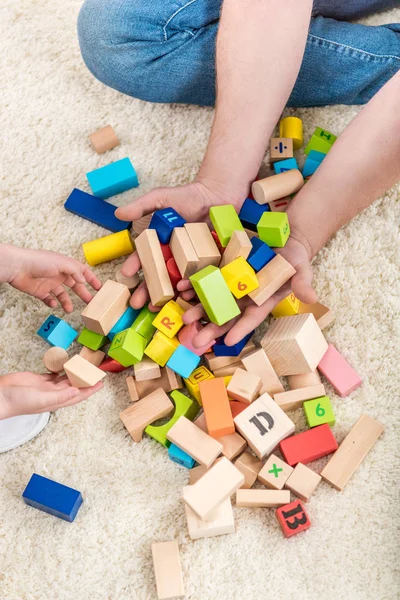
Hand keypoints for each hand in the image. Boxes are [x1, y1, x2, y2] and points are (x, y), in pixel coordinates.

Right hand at [0, 372, 103, 419]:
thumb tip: (76, 391)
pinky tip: (67, 365)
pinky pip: (54, 374)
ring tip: (85, 367)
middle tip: (95, 372)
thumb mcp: (42, 399)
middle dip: (86, 380)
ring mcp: (46, 386)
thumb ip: (60, 396)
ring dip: (75, 374)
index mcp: (57, 401)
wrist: (2, 396)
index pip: (78, 395)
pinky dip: (61, 369)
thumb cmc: (19, 402)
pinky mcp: (39, 379)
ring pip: (65, 379)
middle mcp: (54, 394)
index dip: (90, 390)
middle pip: (75, 386)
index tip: (101, 383)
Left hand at [2, 245, 101, 311]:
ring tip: (69, 309)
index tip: (99, 288)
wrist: (18, 267)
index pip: (82, 272)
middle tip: (90, 302)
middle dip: (83, 294)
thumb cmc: (39, 261)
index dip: (92, 279)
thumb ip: (75, 271)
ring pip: (63, 295)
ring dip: (67, 302)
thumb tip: (83, 280)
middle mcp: (59, 274)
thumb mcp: (62, 263)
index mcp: (66, 265)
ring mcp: (50, 283)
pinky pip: (50, 299)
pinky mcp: (41, 292)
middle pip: (75, 285)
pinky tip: (54, 304)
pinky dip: (53, 303)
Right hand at [115, 177, 247, 309]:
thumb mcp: (163, 198)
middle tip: (136, 304)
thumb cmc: (189, 196)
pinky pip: (200, 280)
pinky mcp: (210, 266)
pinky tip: (186, 297)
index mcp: (161, 245)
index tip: (126, 274)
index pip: (145, 258)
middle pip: (159, 278)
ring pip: (177, 283)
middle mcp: (175, 258)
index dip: (134, 267)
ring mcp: (192, 264)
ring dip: (167, 296)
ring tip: (158, 305)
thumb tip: (118, 214)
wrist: (219, 194)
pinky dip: (193, 290)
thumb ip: (142, 206)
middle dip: (146, 291)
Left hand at [182, 231, 317, 346]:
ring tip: (185, 317)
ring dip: (197, 308)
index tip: (228, 341)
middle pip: (226, 315)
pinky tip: (181, 288)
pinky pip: (205, 278)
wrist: (283, 240)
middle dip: (211, 328)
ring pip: (212, 300)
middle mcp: (244, 296)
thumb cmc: (295, 260)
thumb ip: (303, 284)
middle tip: (196, 342)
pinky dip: (193, 283)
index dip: (240, 330)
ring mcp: (231, 283)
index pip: (251, 318)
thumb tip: (311, 298)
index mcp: (262, 301)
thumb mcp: (302, 270)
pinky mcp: (222, 268)